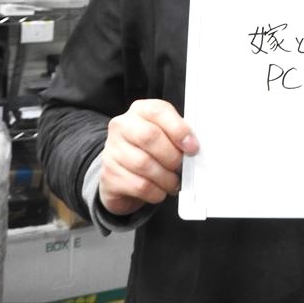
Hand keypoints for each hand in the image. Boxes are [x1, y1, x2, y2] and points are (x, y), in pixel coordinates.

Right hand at [98, 98, 199, 215]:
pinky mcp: (109, 175)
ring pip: (144, 164)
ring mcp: (111, 150)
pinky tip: (160, 191)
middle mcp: (121, 126)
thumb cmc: (149, 152)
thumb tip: (194, 146)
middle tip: (181, 166)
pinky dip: (156, 192)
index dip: (179, 129)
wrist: (121, 175)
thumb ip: (178, 136)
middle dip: (172, 155)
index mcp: (140, 110)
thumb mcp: (164, 136)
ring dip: (166, 178)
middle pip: (149, 136)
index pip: (158, 111)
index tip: (192, 147)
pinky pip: (139, 185)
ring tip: (173, 182)